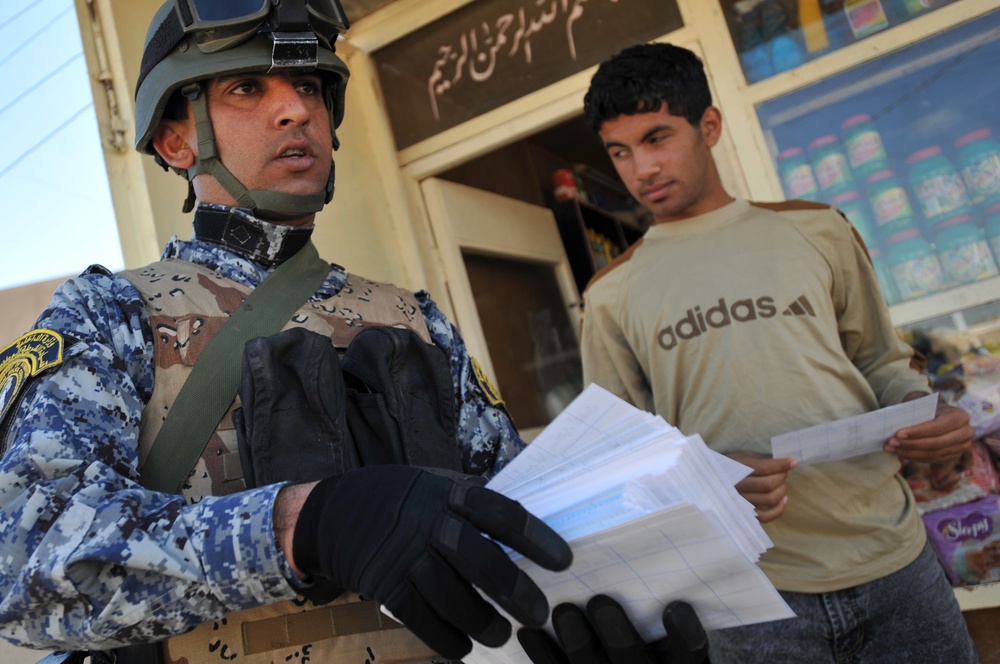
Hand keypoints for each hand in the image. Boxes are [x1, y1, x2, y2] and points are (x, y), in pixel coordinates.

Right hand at [291, 466, 572, 659]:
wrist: (332, 512)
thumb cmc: (397, 498)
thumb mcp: (432, 484)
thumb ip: (469, 502)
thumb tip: (520, 525)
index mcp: (448, 494)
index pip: (501, 515)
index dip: (536, 538)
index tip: (563, 561)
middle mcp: (429, 524)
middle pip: (482, 562)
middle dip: (516, 592)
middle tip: (539, 614)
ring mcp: (406, 557)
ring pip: (454, 599)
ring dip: (484, 624)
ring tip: (502, 634)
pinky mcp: (385, 586)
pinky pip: (423, 621)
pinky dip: (448, 640)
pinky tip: (464, 646)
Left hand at [517, 595, 707, 663]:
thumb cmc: (646, 634)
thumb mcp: (664, 627)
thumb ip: (655, 598)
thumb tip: (640, 549)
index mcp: (677, 662)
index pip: (690, 652)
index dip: (685, 634)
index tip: (674, 606)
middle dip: (618, 636)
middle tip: (600, 602)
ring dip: (578, 644)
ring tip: (564, 611)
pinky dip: (543, 655)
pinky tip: (529, 631)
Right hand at [726, 451, 795, 522]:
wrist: (709, 480)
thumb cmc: (728, 466)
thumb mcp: (742, 457)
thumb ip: (761, 459)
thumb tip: (785, 462)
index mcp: (735, 469)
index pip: (764, 468)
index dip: (781, 465)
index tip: (793, 462)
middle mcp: (737, 486)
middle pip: (768, 484)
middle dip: (782, 477)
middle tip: (784, 472)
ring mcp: (741, 502)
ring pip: (769, 499)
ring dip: (782, 490)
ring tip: (782, 484)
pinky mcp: (745, 514)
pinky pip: (765, 516)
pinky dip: (779, 510)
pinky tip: (783, 500)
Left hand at [884, 393, 973, 463]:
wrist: (937, 412)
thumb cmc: (927, 407)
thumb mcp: (923, 405)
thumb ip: (915, 414)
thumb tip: (895, 427)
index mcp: (960, 416)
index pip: (937, 427)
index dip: (917, 432)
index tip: (898, 434)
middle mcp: (965, 433)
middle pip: (935, 443)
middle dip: (910, 444)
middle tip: (890, 442)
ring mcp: (961, 447)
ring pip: (932, 454)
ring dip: (909, 452)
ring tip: (890, 448)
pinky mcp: (953, 456)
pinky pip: (931, 460)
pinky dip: (913, 457)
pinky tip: (899, 452)